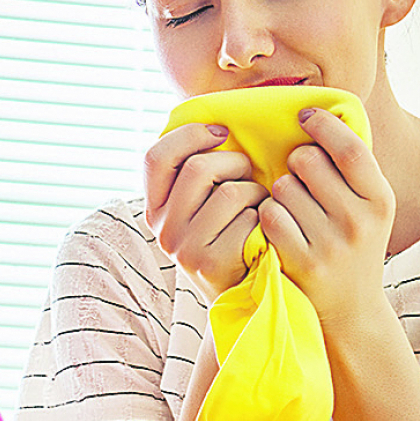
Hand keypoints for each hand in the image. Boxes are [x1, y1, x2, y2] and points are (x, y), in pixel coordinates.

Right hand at [143, 123, 268, 301]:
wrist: (241, 294)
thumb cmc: (229, 235)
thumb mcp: (201, 206)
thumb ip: (196, 175)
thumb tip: (217, 126)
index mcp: (155, 208)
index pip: (156, 157)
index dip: (191, 135)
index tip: (221, 134)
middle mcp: (163, 230)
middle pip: (199, 169)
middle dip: (235, 163)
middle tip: (248, 174)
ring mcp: (186, 249)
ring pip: (231, 192)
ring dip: (255, 192)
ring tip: (257, 206)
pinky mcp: (214, 264)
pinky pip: (251, 219)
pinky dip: (265, 218)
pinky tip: (262, 231)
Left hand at [258, 107, 396, 327]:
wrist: (351, 310)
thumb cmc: (353, 246)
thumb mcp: (369, 209)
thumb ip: (353, 170)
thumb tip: (324, 112)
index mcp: (381, 200)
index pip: (350, 148)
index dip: (323, 125)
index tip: (305, 117)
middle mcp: (360, 221)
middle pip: (307, 161)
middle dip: (295, 162)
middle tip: (298, 177)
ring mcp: (331, 244)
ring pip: (283, 188)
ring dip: (279, 193)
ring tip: (292, 209)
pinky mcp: (303, 263)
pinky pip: (270, 216)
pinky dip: (267, 216)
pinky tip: (277, 226)